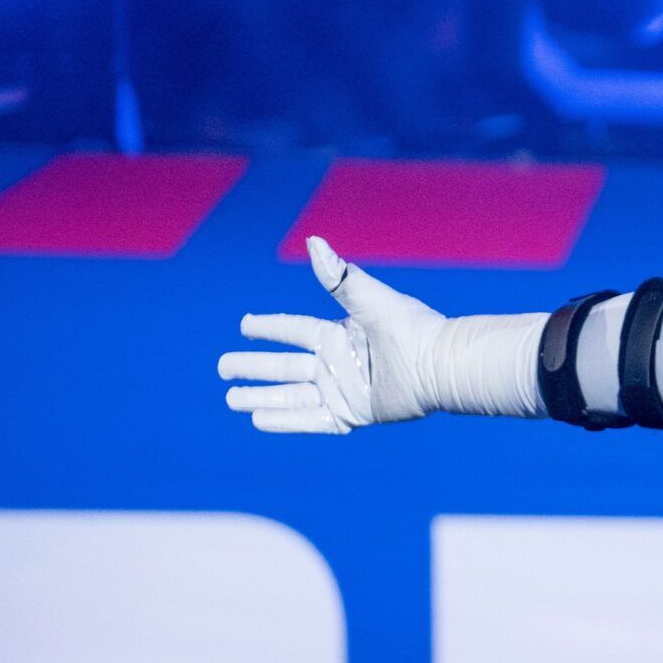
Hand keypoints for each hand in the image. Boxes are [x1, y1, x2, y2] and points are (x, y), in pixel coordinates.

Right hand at [219, 236, 443, 433]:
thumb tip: (313, 241)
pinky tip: (257, 419)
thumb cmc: (412, 329)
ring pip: (290, 395)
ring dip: (260, 396)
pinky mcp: (352, 415)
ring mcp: (342, 390)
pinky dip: (284, 420)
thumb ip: (340, 276)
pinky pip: (310, 420)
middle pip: (284, 366)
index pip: (293, 331)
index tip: (243, 325)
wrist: (441, 367)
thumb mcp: (371, 300)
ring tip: (230, 399)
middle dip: (253, 367)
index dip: (268, 328)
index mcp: (339, 334)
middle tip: (221, 367)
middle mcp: (337, 363)